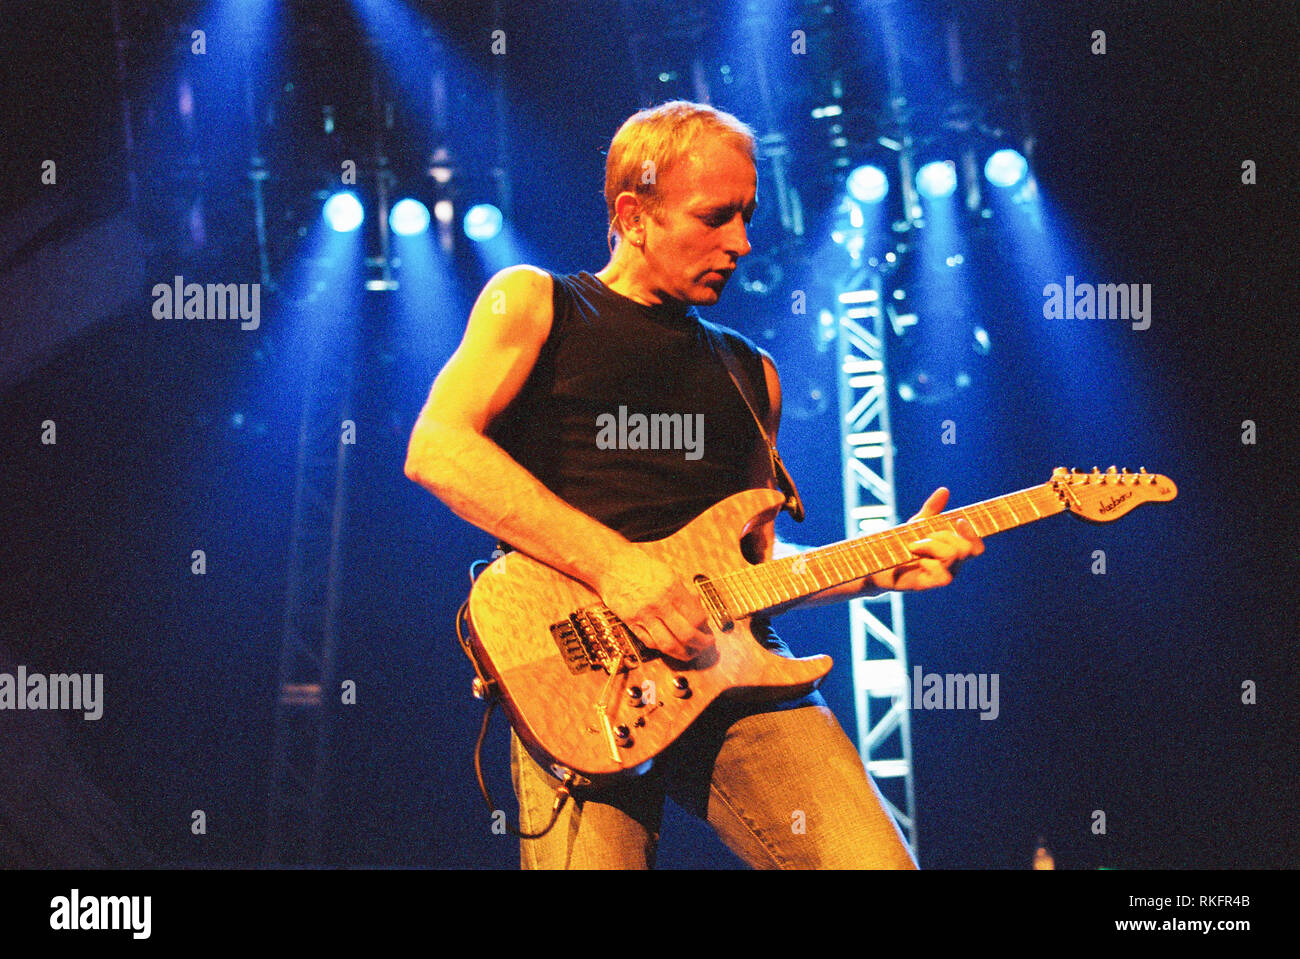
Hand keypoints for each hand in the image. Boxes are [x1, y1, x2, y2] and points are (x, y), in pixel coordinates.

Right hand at [595, 544, 714, 660]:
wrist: (611, 566)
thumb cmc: (640, 567)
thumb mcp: (669, 572)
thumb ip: (685, 592)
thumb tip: (700, 609)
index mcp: (671, 587)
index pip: (696, 617)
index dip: (705, 628)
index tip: (708, 631)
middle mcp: (659, 603)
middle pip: (686, 634)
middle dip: (700, 644)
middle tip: (705, 646)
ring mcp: (644, 615)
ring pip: (669, 644)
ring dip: (684, 653)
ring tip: (691, 653)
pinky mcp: (631, 623)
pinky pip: (650, 643)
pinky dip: (663, 648)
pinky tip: (671, 646)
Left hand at [870, 487, 983, 591]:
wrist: (878, 560)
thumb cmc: (901, 543)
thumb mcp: (917, 524)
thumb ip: (932, 509)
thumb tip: (944, 490)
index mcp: (953, 551)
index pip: (976, 547)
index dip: (973, 534)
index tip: (959, 521)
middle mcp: (952, 565)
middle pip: (966, 549)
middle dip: (944, 536)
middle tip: (924, 537)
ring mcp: (942, 576)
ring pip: (953, 556)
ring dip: (931, 545)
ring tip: (913, 545)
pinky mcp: (929, 584)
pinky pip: (941, 574)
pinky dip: (927, 561)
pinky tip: (915, 560)